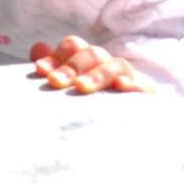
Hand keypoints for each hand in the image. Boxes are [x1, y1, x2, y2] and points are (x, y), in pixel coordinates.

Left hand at [29, 36, 152, 94]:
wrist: (110, 135)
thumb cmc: (79, 105)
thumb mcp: (64, 87)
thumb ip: (51, 68)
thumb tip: (39, 47)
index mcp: (85, 60)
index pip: (72, 47)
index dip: (56, 56)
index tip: (41, 71)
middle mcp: (105, 65)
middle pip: (92, 54)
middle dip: (72, 66)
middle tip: (56, 81)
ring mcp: (126, 78)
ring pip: (116, 65)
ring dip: (97, 74)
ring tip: (81, 87)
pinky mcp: (143, 96)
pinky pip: (143, 87)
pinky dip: (134, 85)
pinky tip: (121, 86)